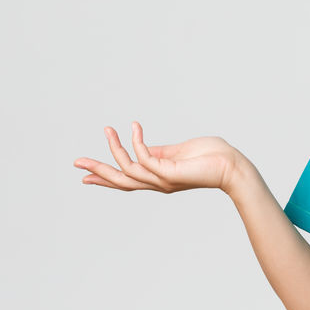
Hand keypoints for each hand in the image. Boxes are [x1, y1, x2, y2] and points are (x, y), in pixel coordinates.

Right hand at [73, 121, 243, 194]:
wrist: (233, 165)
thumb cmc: (211, 157)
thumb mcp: (178, 152)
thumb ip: (159, 153)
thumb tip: (141, 148)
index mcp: (158, 177)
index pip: (126, 180)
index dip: (105, 178)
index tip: (84, 176)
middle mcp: (158, 182)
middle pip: (120, 181)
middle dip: (98, 170)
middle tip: (76, 161)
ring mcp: (163, 179)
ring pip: (128, 169)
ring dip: (114, 148)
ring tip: (108, 129)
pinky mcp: (170, 173)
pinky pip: (144, 157)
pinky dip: (136, 142)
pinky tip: (135, 127)